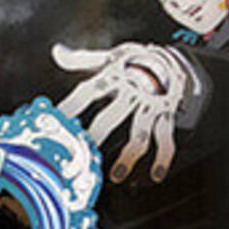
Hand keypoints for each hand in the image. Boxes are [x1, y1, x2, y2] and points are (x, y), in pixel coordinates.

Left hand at [52, 42, 188, 182]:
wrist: (175, 55)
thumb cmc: (138, 60)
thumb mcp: (111, 56)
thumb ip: (82, 58)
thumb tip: (57, 52)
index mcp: (114, 78)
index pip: (86, 93)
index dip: (70, 107)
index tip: (53, 123)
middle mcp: (131, 93)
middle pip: (109, 118)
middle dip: (95, 137)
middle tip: (80, 156)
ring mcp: (150, 106)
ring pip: (138, 134)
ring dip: (128, 156)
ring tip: (115, 176)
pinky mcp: (166, 115)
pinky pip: (166, 139)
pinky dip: (163, 158)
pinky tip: (155, 175)